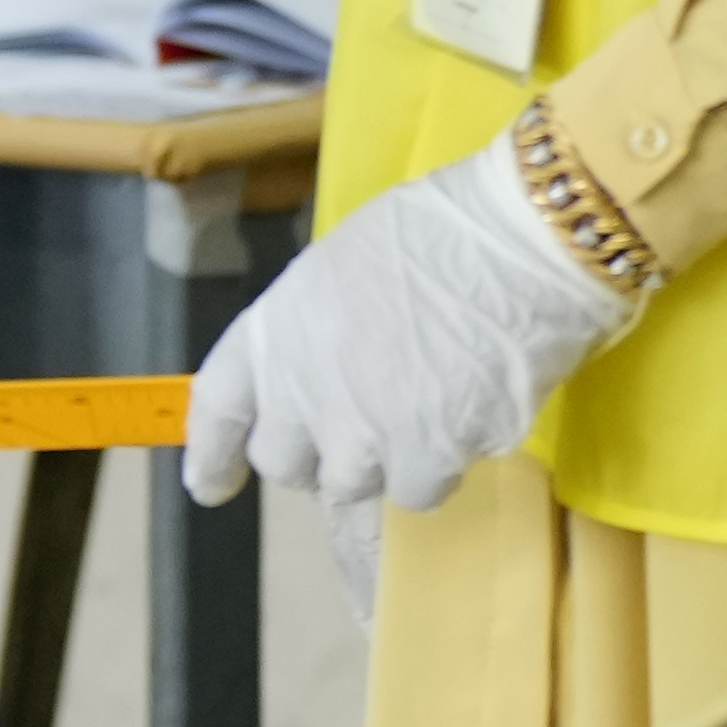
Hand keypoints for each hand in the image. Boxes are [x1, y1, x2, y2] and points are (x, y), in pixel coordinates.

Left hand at [183, 139, 640, 515]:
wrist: (516, 243)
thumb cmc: (441, 233)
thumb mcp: (345, 271)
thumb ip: (319, 335)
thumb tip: (330, 376)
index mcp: (275, 326)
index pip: (219, 406)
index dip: (213, 452)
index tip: (210, 485)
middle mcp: (299, 387)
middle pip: (285, 463)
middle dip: (317, 456)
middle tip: (364, 428)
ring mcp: (356, 431)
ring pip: (354, 484)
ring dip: (384, 461)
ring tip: (428, 406)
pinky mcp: (419, 460)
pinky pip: (418, 493)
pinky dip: (442, 467)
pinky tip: (465, 418)